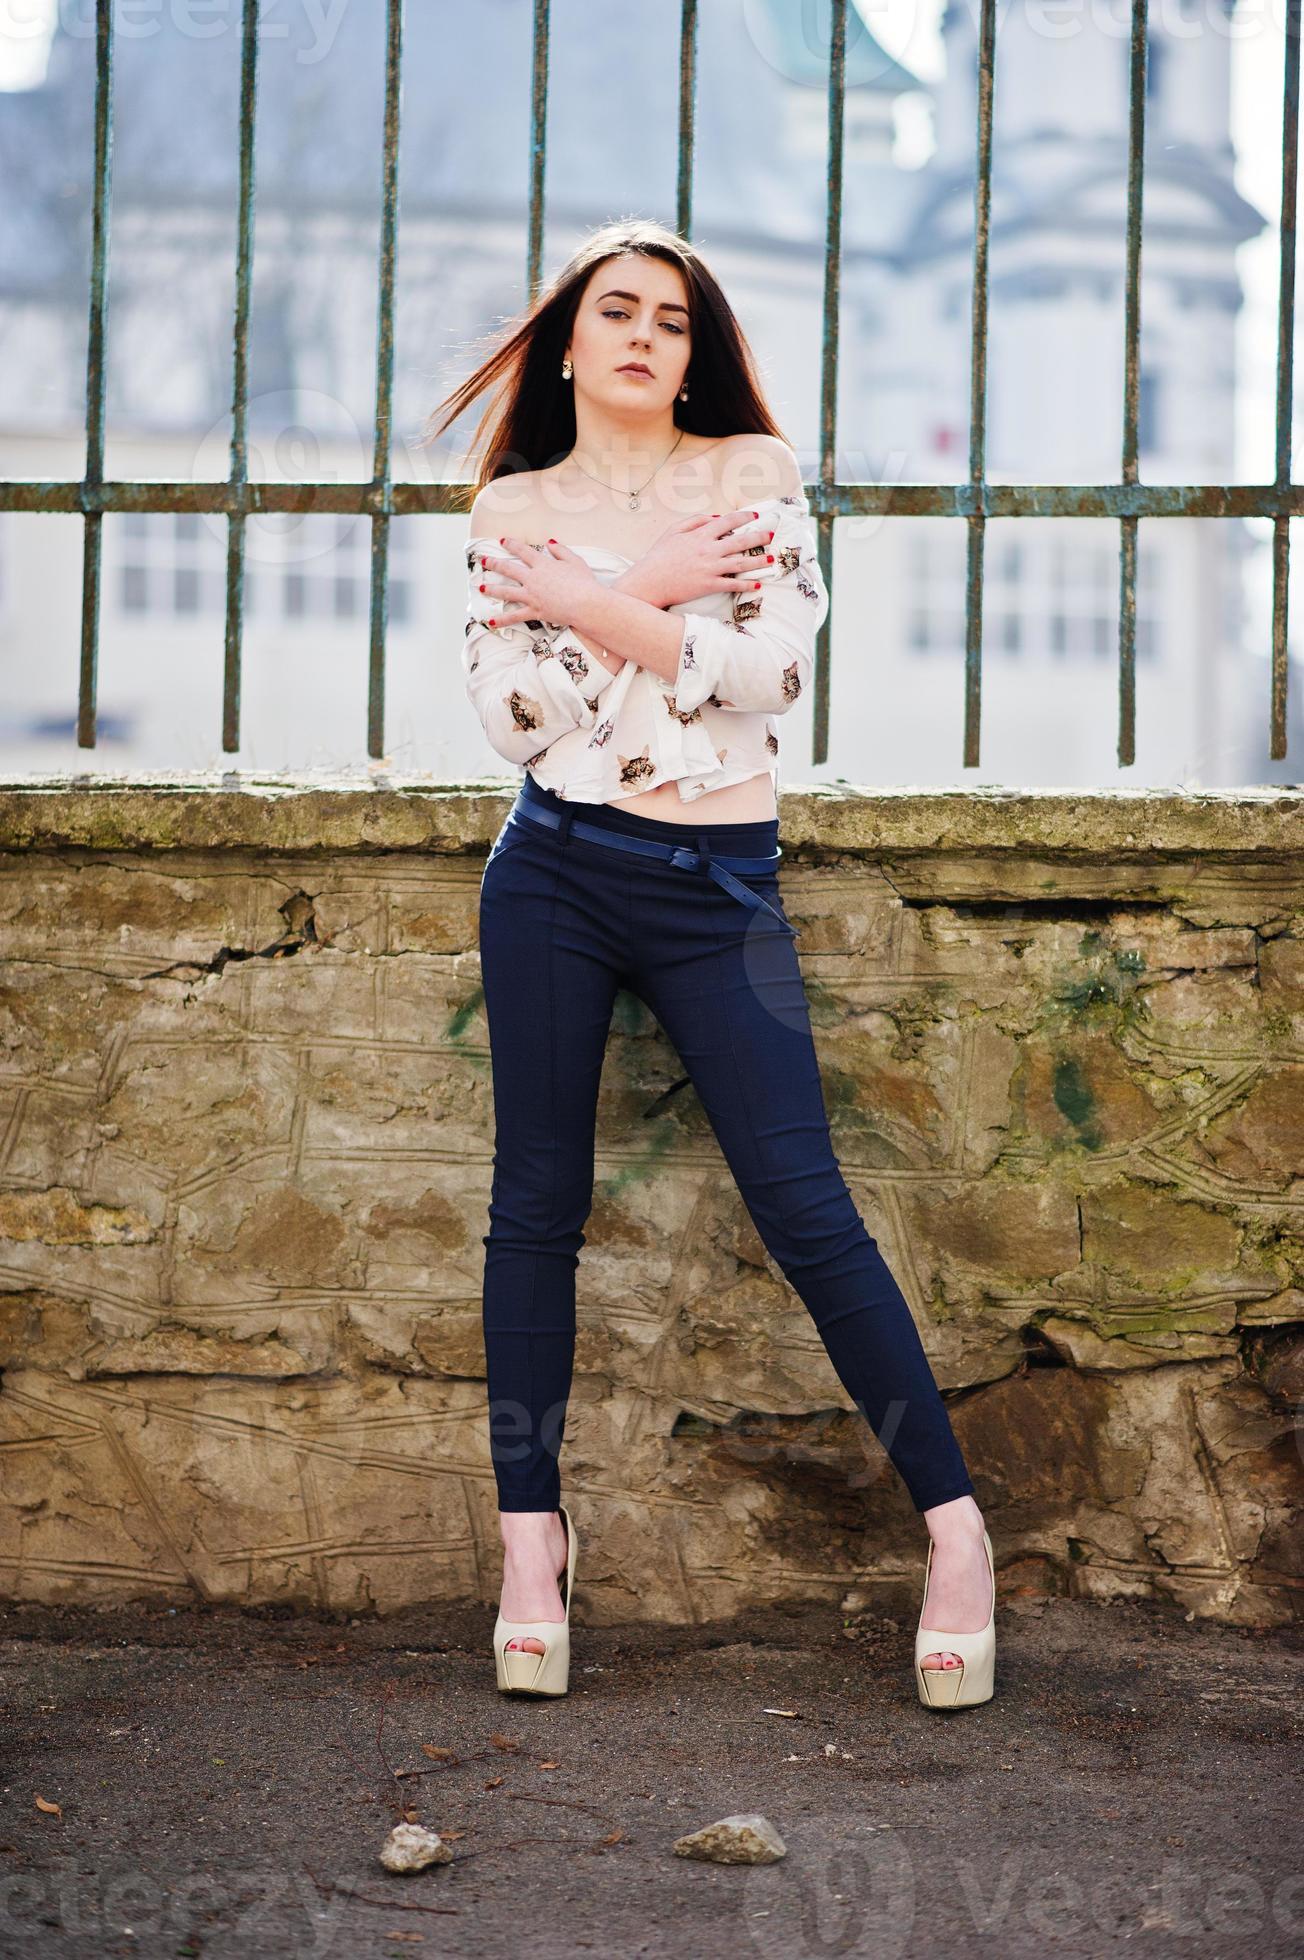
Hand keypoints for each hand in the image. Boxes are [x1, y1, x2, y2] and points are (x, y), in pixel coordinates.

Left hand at [477, 536, 599, 630]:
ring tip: (481, 587)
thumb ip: (561, 550)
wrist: (586, 603)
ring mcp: (532, 595)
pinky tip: (490, 621)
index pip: (523, 551)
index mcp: (543, 564)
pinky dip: (502, 620)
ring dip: (492, 589)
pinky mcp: (534, 611)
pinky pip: (515, 616)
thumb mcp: (575, 561)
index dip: (511, 544)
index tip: (502, 541)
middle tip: (483, 560)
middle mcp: (533, 578)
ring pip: (506, 591)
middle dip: (494, 563)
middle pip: (508, 569)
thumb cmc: (584, 582)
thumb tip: (549, 543)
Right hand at [622, 508, 776, 609]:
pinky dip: (746, 585)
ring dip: (758, 561)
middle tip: (771, 535)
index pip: (728, 522)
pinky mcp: (708, 585)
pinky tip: (758, 585)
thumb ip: (695, 521)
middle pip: (740, 541)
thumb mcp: (673, 531)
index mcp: (700, 535)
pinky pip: (732, 584)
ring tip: (771, 560)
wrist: (649, 581)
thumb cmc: (658, 556)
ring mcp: (710, 568)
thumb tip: (716, 517)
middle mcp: (708, 550)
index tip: (756, 516)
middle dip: (759, 537)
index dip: (744, 518)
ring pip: (741, 563)